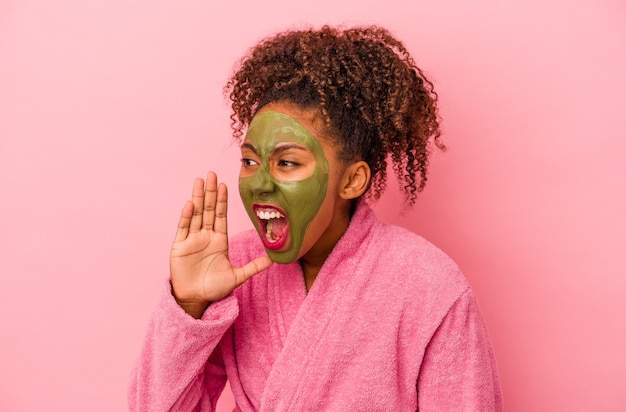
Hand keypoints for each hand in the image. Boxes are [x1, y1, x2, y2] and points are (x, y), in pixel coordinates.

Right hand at [169, 172, 271, 317]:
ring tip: (200, 181)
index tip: (225, 185)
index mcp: (219, 240)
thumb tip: (273, 260)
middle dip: (210, 192)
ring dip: (198, 197)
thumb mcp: (237, 276)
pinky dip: (187, 215)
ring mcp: (192, 239)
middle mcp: (205, 236)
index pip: (221, 215)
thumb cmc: (214, 288)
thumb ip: (254, 266)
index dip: (222, 200)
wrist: (196, 300)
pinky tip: (190, 203)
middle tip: (212, 174)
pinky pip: (184, 228)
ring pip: (196, 214)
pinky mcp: (180, 246)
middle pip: (208, 209)